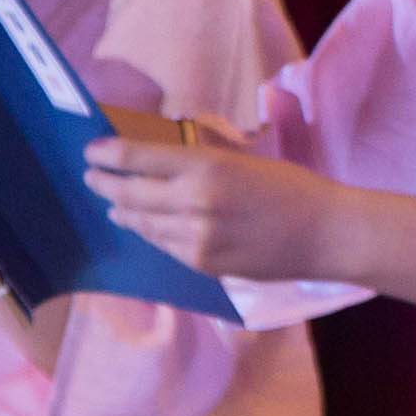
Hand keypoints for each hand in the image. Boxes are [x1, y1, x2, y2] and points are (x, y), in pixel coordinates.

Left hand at [85, 123, 352, 279]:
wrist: (324, 234)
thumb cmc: (291, 188)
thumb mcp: (243, 160)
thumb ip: (200, 160)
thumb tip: (158, 159)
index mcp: (206, 167)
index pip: (137, 157)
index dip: (107, 154)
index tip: (91, 151)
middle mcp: (194, 202)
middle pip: (129, 193)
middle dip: (105, 184)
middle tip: (91, 178)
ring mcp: (196, 238)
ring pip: (143, 224)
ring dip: (124, 212)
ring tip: (115, 205)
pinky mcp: (203, 264)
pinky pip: (165, 246)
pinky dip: (152, 234)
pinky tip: (148, 227)